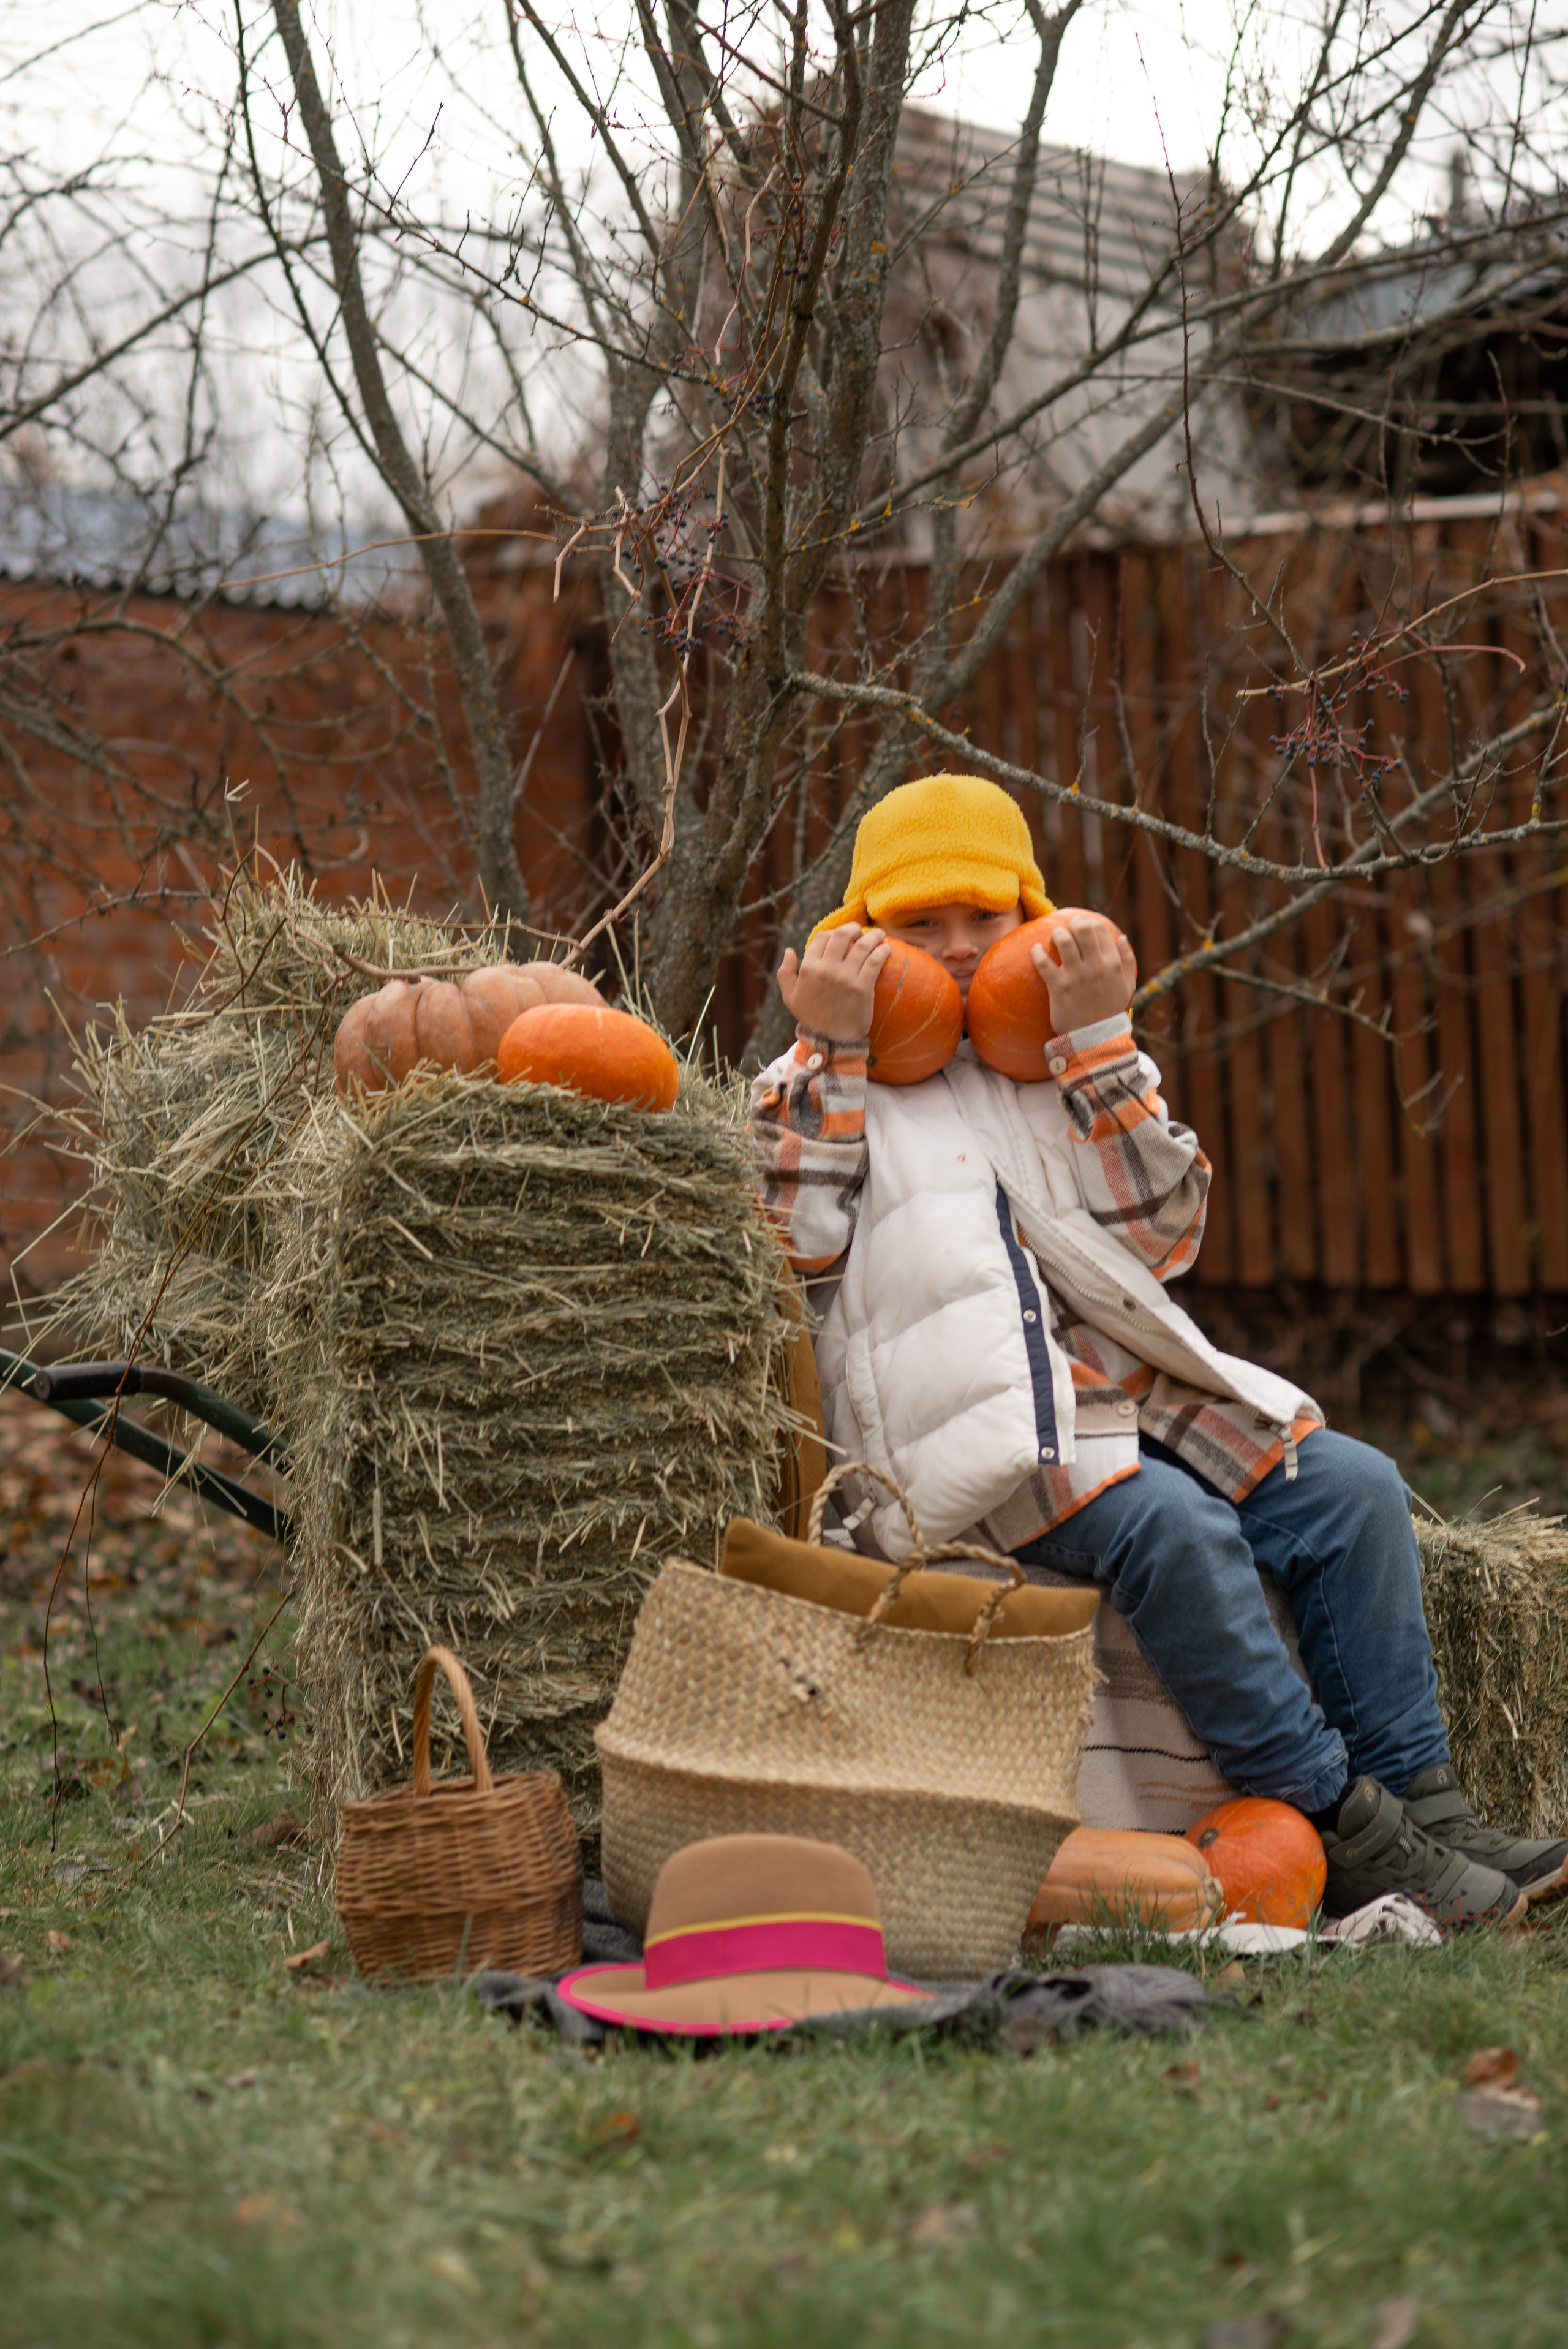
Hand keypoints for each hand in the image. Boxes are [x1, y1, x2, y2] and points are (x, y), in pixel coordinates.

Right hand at [776, 923, 889, 1043]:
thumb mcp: (790, 998)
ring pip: (862, 946)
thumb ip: (785, 974)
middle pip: (842, 935)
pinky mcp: (862, 988)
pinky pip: (874, 962)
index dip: (834, 932)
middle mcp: (825, 970)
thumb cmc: (812, 1018)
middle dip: (854, 928)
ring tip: (879, 935)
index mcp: (808, 969)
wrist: (831, 1040)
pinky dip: (882, 951)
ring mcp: (844, 978)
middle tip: (862, 931)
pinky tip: (886, 948)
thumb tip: (789, 951)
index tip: (843, 936)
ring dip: (873, 936)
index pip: (822, 937)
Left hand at [1030, 916, 1135, 1033]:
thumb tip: (1122, 938)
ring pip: (1063, 941)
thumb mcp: (1127, 986)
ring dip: (1056, 934)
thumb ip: (1128, 961)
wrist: (1096, 1039)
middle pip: (1082, 929)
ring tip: (1054, 937)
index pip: (1100, 930)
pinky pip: (1043, 963)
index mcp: (1113, 964)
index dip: (1088, 923)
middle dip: (1072, 923)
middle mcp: (1095, 966)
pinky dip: (1037, 952)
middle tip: (1066, 928)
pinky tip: (1035, 950)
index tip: (1080, 925)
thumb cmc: (1110, 1011)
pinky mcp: (1059, 987)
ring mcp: (1076, 976)